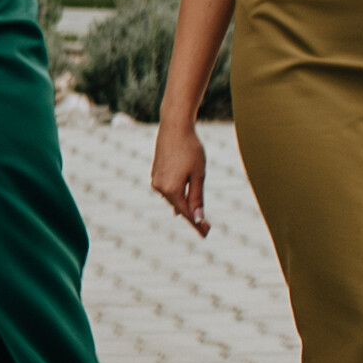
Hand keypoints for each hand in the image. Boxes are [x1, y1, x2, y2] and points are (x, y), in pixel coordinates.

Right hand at [149, 118, 209, 232]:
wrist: (174, 127)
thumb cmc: (191, 149)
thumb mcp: (198, 175)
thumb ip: (197, 197)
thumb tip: (198, 218)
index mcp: (171, 189)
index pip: (187, 213)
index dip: (198, 224)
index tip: (206, 234)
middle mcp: (159, 188)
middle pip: (179, 207)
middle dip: (192, 216)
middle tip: (206, 229)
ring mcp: (155, 181)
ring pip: (173, 199)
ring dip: (185, 206)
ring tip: (197, 217)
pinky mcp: (155, 174)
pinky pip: (168, 191)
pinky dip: (177, 196)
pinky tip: (182, 201)